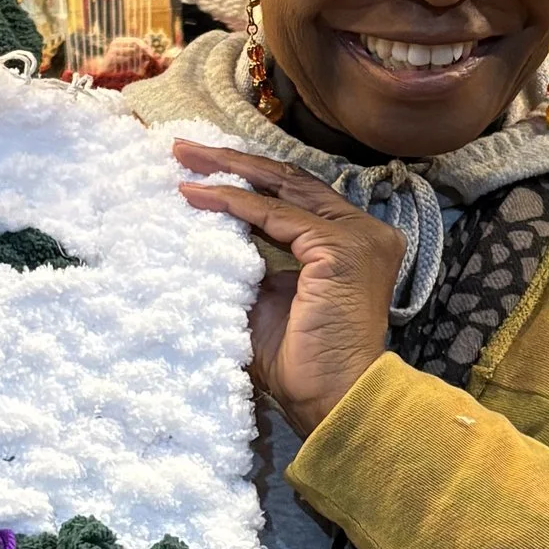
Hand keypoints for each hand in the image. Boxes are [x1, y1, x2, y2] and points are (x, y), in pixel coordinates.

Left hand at [171, 138, 399, 435]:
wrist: (332, 400)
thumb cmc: (302, 364)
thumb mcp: (267, 300)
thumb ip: (251, 264)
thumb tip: (208, 230)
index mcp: (353, 242)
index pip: (297, 196)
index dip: (249, 179)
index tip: (201, 170)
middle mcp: (364, 231)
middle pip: (290, 181)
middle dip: (233, 162)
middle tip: (184, 149)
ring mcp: (357, 236)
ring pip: (282, 187)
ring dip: (228, 170)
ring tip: (184, 157)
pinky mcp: (340, 248)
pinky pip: (274, 215)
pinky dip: (233, 202)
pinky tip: (198, 196)